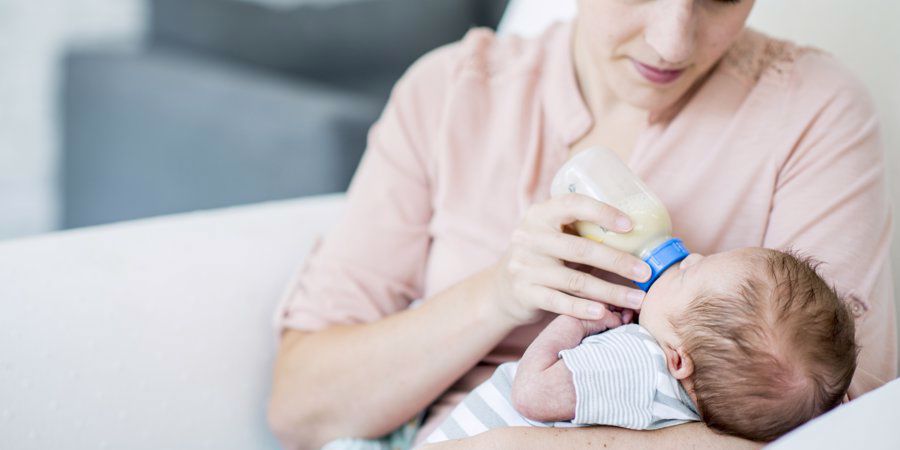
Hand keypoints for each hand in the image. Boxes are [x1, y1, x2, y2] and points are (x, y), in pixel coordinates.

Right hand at [489, 193, 650, 325]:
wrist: (502, 288)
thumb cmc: (543, 256)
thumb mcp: (553, 234)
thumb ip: (582, 232)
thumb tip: (638, 237)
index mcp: (541, 214)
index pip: (573, 205)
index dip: (602, 212)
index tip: (630, 225)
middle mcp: (530, 237)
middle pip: (580, 248)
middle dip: (618, 261)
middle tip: (646, 272)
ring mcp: (525, 266)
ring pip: (575, 280)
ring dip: (611, 292)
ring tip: (637, 299)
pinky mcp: (525, 293)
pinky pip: (559, 302)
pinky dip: (583, 308)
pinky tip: (604, 313)